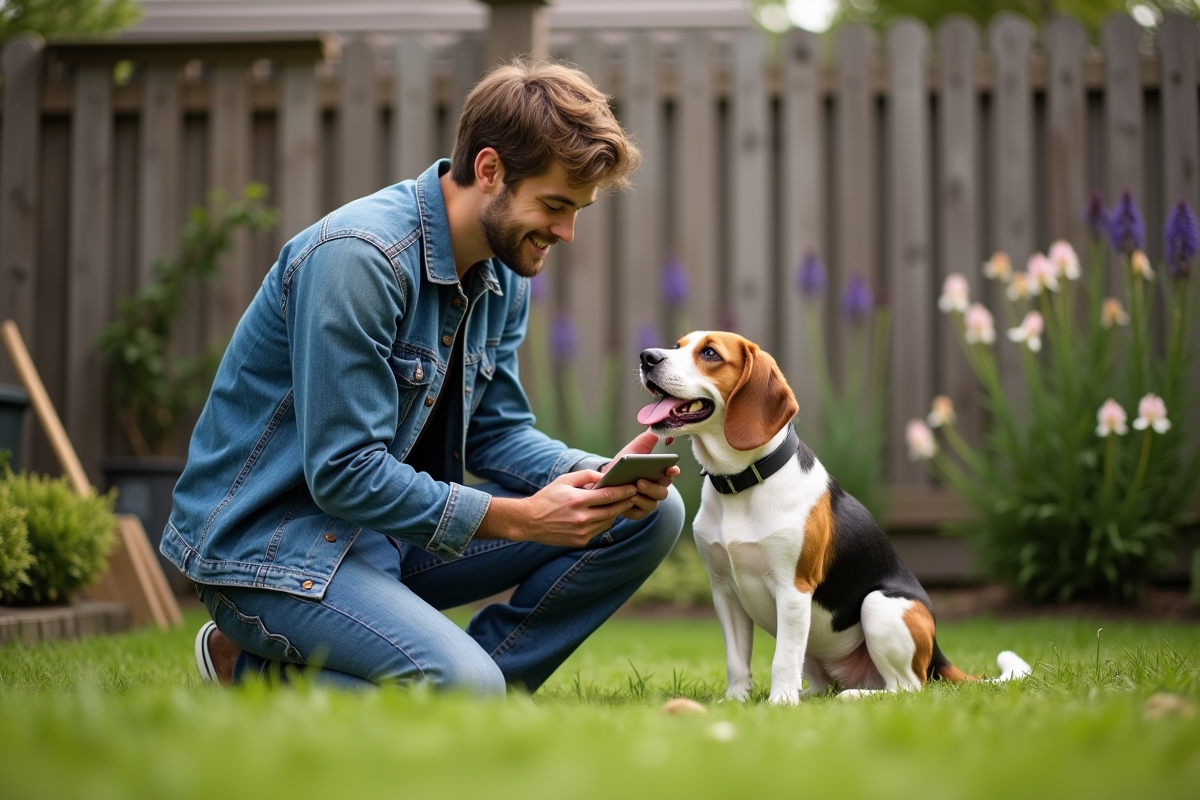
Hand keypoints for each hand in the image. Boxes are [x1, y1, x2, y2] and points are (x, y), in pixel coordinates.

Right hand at [479, 470, 639, 546]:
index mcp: (577, 501)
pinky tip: (606, 515)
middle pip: (612, 511)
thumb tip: (605, 476)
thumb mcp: (564, 480)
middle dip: (625, 502)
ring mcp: (581, 532)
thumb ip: (586, 475)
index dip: (623, 491)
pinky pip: (599, 530)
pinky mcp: (580, 541)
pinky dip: (604, 522)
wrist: (529, 521)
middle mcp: (581, 518)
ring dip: (616, 513)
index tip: (633, 487)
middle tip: (634, 495)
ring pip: (607, 522)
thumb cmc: (547, 498)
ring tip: (622, 504)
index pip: (608, 495)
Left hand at [601, 430, 680, 520]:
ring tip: (632, 490)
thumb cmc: (624, 464)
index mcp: (660, 474)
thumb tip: (656, 426)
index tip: (670, 469)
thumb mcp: (635, 449)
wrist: (607, 478)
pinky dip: (633, 508)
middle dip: (653, 487)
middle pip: (663, 492)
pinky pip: (638, 513)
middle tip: (640, 481)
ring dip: (643, 498)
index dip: (673, 472)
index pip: (672, 474)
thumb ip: (647, 439)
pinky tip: (626, 501)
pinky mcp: (637, 512)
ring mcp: (648, 502)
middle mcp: (657, 489)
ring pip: (652, 504)